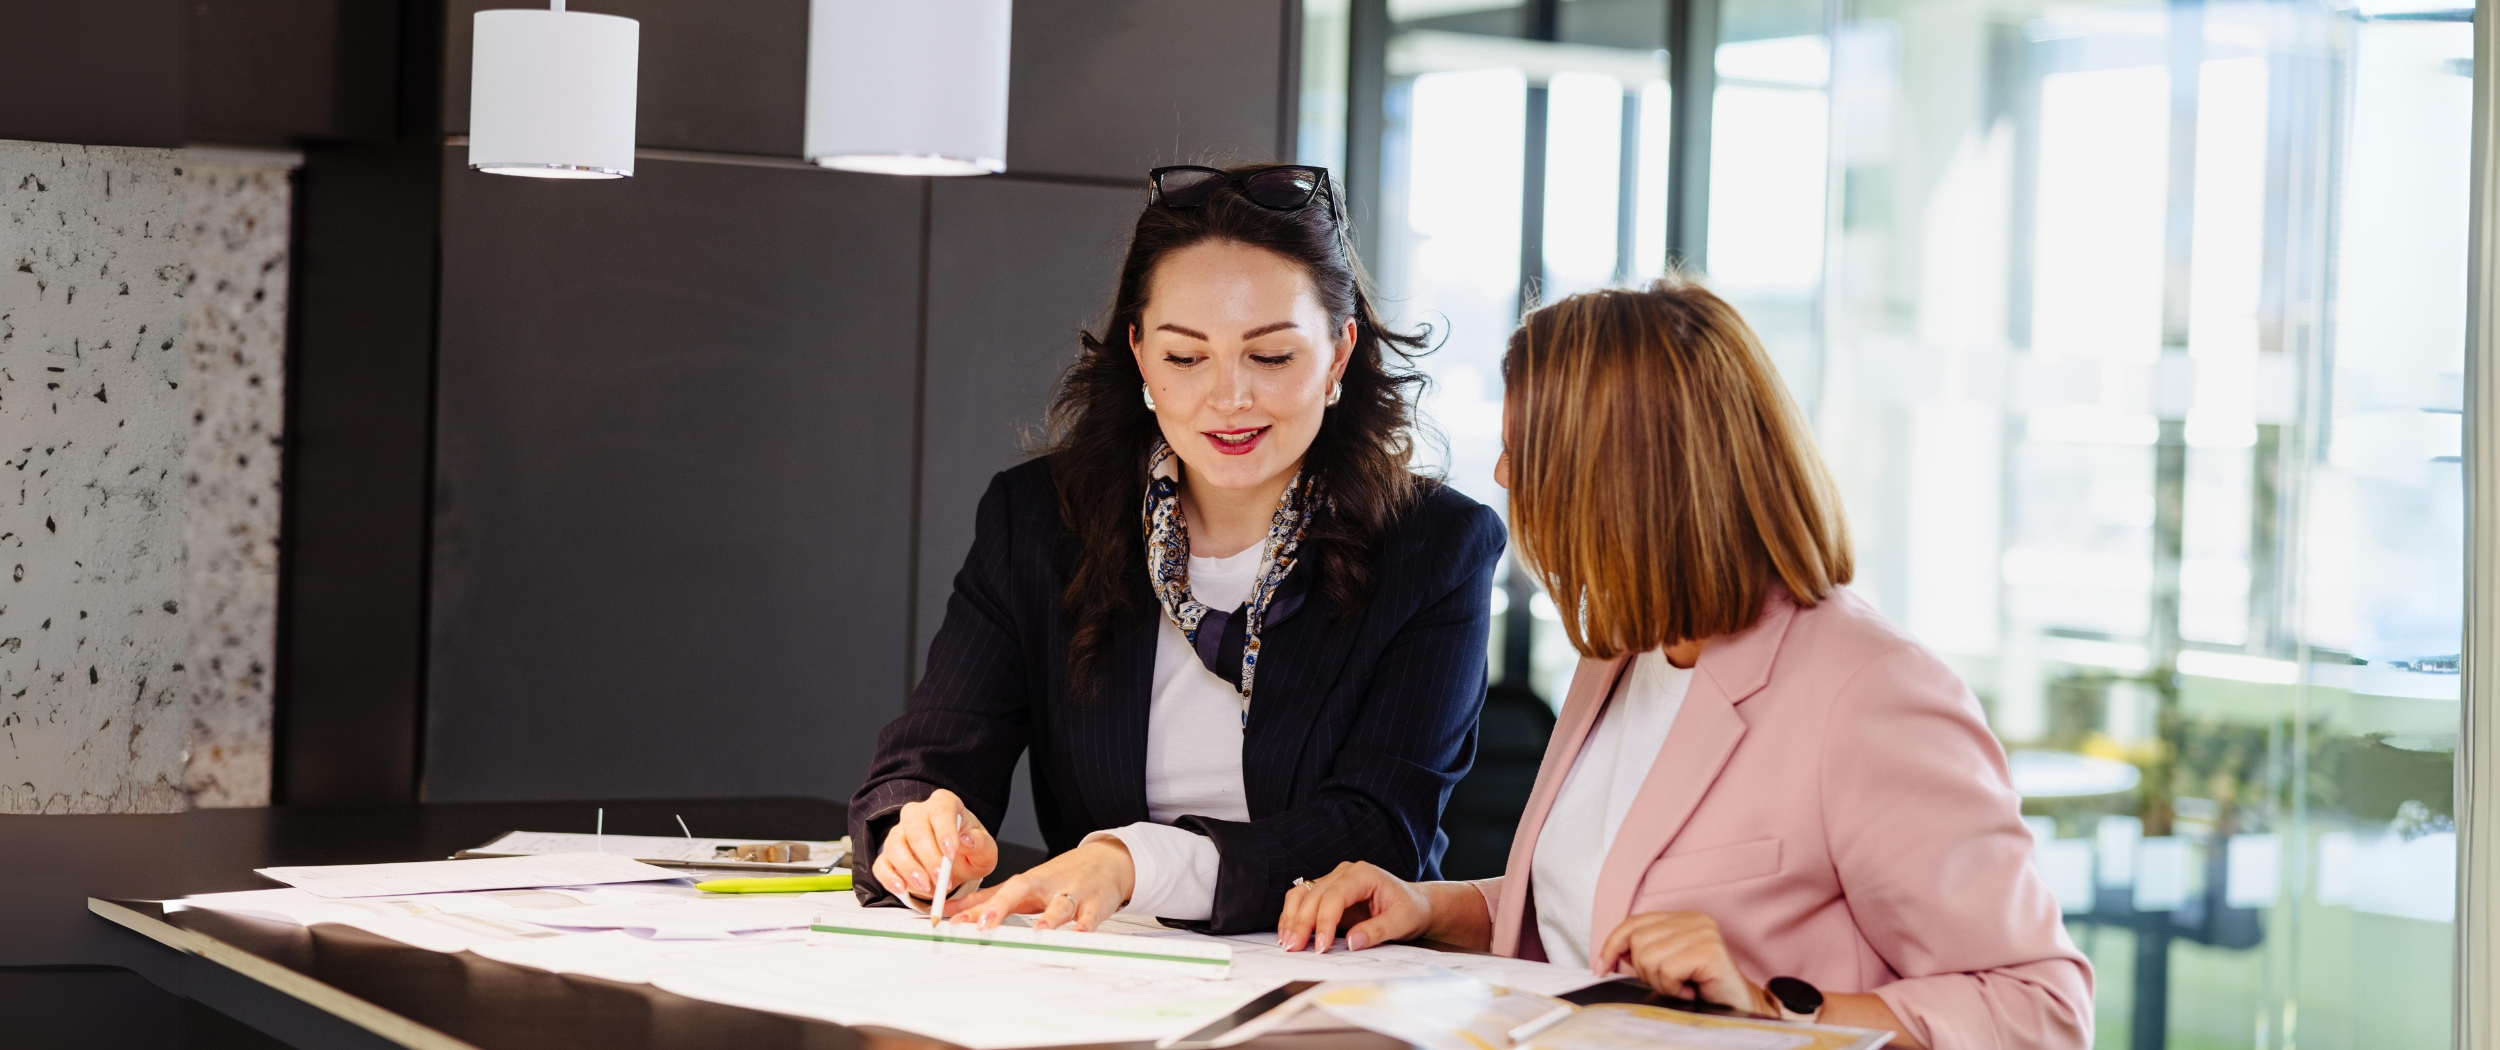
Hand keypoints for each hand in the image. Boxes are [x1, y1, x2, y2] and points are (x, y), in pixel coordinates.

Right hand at [872, 789, 998, 903]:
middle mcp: (918, 814)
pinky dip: (889, 878)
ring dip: (910, 869)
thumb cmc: (969, 851)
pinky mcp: (887, 855)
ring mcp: (899, 833)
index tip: (951, 853)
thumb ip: (981, 844)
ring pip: (895, 845)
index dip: (945, 830)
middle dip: (928, 856)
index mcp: (944, 804)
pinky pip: (881, 864)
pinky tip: (902, 888)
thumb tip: (967, 840)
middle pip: (916, 828)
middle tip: (942, 878)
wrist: (955, 865)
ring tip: (927, 887)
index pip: (941, 809)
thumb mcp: (985, 850)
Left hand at [950, 838, 1135, 931]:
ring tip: (1039, 930)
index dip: (974, 910)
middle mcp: (1046, 887)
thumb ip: (987, 900)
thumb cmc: (1060, 876)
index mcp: (1026, 884)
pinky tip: (1081, 934)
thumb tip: (951, 911)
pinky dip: (1087, 925)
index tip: (955, 923)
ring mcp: (1071, 894)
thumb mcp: (1022, 886)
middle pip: (1021, 891)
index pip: (995, 895)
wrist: (1105, 860)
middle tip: (984, 923)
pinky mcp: (1095, 904)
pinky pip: (1091, 916)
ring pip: (1060, 905)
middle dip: (1001, 906)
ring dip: (1049, 917)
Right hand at [1276, 860, 1432, 952]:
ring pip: (1302, 895)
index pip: (1335, 895)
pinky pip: (1303, 901)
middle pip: (1314, 895)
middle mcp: (1344, 873)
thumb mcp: (1402, 922)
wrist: (1414, 904)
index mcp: (1363, 875)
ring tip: (1287, 943)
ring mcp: (1333, 881)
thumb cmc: (1410, 910)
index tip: (1321, 946)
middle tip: (1295, 949)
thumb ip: (1377, 931)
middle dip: (1302, 923)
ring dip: (1292, 919)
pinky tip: (1288, 934)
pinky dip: (1293, 916)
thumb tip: (1351, 943)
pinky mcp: (1327, 894)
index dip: (1324, 921)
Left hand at [1593, 911, 1776, 1016]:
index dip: (1611, 946)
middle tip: (1667, 984)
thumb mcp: (1664, 968)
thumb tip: (1606, 959)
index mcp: (1680, 918)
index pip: (1632, 922)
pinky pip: (1667, 969)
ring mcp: (1703, 932)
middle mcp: (1693, 918)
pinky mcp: (1710, 950)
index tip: (1600, 968)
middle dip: (1643, 971)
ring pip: (1649, 957)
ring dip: (1659, 982)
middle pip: (1637, 941)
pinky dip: (1673, 987)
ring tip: (1680, 987)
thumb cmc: (1701, 990)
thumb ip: (1640, 955)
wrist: (1739, 1009)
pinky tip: (1689, 991)